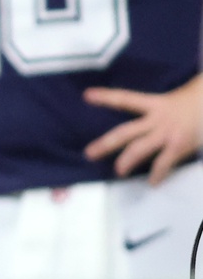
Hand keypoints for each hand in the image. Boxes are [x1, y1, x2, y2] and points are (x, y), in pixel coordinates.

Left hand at [83, 75, 202, 182]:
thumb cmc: (194, 104)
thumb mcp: (171, 102)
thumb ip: (153, 111)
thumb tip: (137, 126)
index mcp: (154, 104)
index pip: (126, 99)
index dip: (106, 97)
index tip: (87, 96)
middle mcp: (157, 119)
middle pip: (125, 132)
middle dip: (106, 143)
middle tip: (89, 153)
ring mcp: (167, 133)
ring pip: (139, 149)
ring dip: (127, 161)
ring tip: (119, 171)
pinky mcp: (178, 146)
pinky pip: (163, 163)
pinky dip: (157, 174)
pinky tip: (152, 183)